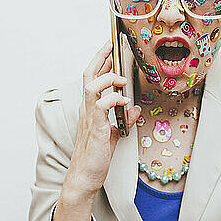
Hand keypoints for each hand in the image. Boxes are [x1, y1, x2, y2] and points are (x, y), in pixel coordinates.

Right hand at [64, 41, 141, 200]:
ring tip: (122, 79)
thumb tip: (135, 109)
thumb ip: (123, 119)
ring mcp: (90, 118)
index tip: (110, 48)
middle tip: (111, 45)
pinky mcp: (96, 129)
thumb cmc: (96, 156)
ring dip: (107, 78)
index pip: (92, 78)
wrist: (85, 176)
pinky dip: (113, 99)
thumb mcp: (114, 133)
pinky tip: (125, 101)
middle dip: (100, 57)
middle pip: (88, 75)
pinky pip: (100, 106)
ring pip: (91, 86)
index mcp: (90, 108)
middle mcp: (87, 109)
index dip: (101, 61)